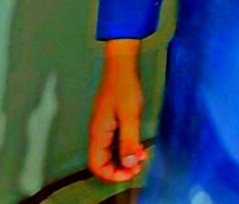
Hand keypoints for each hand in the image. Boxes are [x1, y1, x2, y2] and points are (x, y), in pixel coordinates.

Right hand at [87, 55, 148, 181]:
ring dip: (125, 158)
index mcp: (98, 132)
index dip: (112, 175)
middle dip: (120, 168)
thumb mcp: (130, 115)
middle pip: (103, 161)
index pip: (97, 165)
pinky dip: (126, 147)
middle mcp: (98, 131)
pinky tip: (139, 145)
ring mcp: (103, 125)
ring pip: (110, 152)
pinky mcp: (110, 120)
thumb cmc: (125, 85)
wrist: (122, 63)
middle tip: (139, 167)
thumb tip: (129, 164)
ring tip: (142, 156)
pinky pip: (114, 141)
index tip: (131, 173)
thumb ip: (129, 141)